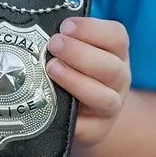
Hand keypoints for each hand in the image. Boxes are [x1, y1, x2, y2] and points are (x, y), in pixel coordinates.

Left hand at [45, 17, 130, 146]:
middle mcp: (119, 79)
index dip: (92, 29)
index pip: (116, 37)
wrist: (89, 115)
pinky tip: (51, 106)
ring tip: (51, 69)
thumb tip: (36, 27)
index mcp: (116, 54)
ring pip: (104, 97)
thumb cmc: (77, 73)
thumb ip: (65, 40)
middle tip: (53, 45)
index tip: (66, 26)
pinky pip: (86, 126)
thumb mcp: (78, 52)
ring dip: (76, 81)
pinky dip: (71, 117)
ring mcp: (111, 106)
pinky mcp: (97, 130)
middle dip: (79, 53)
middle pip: (110, 67)